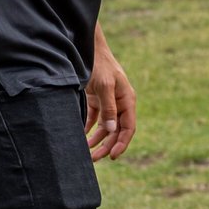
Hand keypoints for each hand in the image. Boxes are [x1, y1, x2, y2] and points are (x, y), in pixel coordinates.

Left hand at [85, 24, 136, 160]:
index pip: (128, 127)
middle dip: (106, 145)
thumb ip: (109, 108)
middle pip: (116, 131)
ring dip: (97, 140)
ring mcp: (108, 102)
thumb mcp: (105, 86)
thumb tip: (113, 130)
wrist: (88, 49)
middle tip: (94, 159)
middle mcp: (119, 103)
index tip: (113, 156)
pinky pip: (94, 120)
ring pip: (105, 128)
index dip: (122, 143)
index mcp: (127, 100)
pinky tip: (80, 137)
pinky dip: (88, 129)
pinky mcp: (96, 100)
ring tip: (86, 153)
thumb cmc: (100, 65)